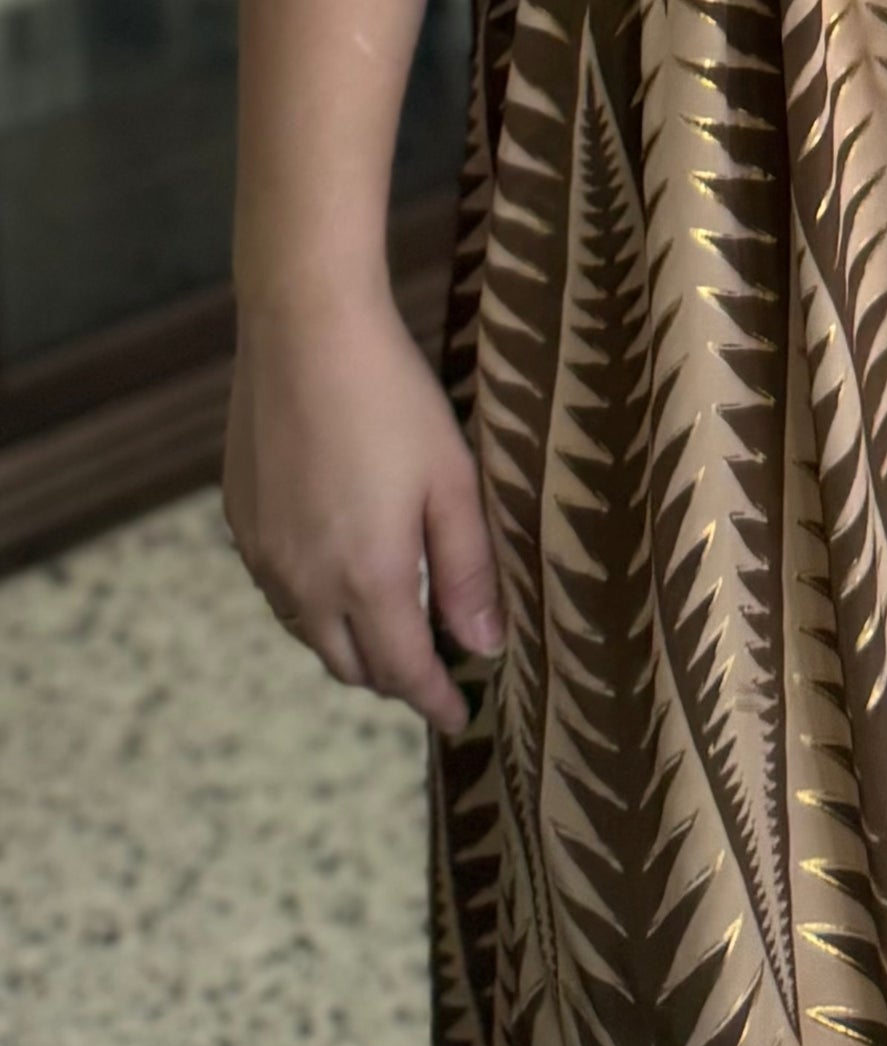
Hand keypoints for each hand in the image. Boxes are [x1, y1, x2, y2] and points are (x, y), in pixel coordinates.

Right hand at [223, 289, 502, 740]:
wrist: (304, 328)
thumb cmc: (392, 397)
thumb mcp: (452, 480)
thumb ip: (467, 570)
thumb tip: (485, 645)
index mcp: (368, 577)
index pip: (403, 671)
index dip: (434, 700)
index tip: (459, 717)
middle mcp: (307, 581)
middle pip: (350, 665)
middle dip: (393, 675)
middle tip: (429, 662)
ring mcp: (265, 555)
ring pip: (309, 632)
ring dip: (349, 639)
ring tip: (387, 618)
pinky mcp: (240, 523)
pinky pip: (279, 589)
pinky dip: (312, 600)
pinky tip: (337, 567)